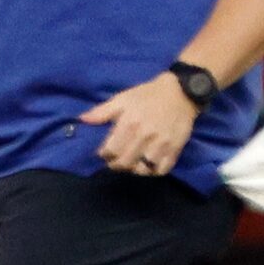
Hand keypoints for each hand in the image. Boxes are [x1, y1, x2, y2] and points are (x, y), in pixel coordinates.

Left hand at [81, 73, 198, 175]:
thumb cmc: (147, 95)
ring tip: (130, 163)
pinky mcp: (175, 149)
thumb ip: (102, 111)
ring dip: (133, 169)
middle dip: (115, 165)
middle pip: (125, 162)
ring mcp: (161, 144)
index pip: (111, 150)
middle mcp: (145, 136)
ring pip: (142, 169)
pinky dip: (152, 172)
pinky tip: (147, 165)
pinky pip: (162, 170)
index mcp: (129, 123)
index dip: (104, 155)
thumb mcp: (123, 98)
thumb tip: (82, 119)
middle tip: (114, 161)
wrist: (181, 92)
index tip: (103, 153)